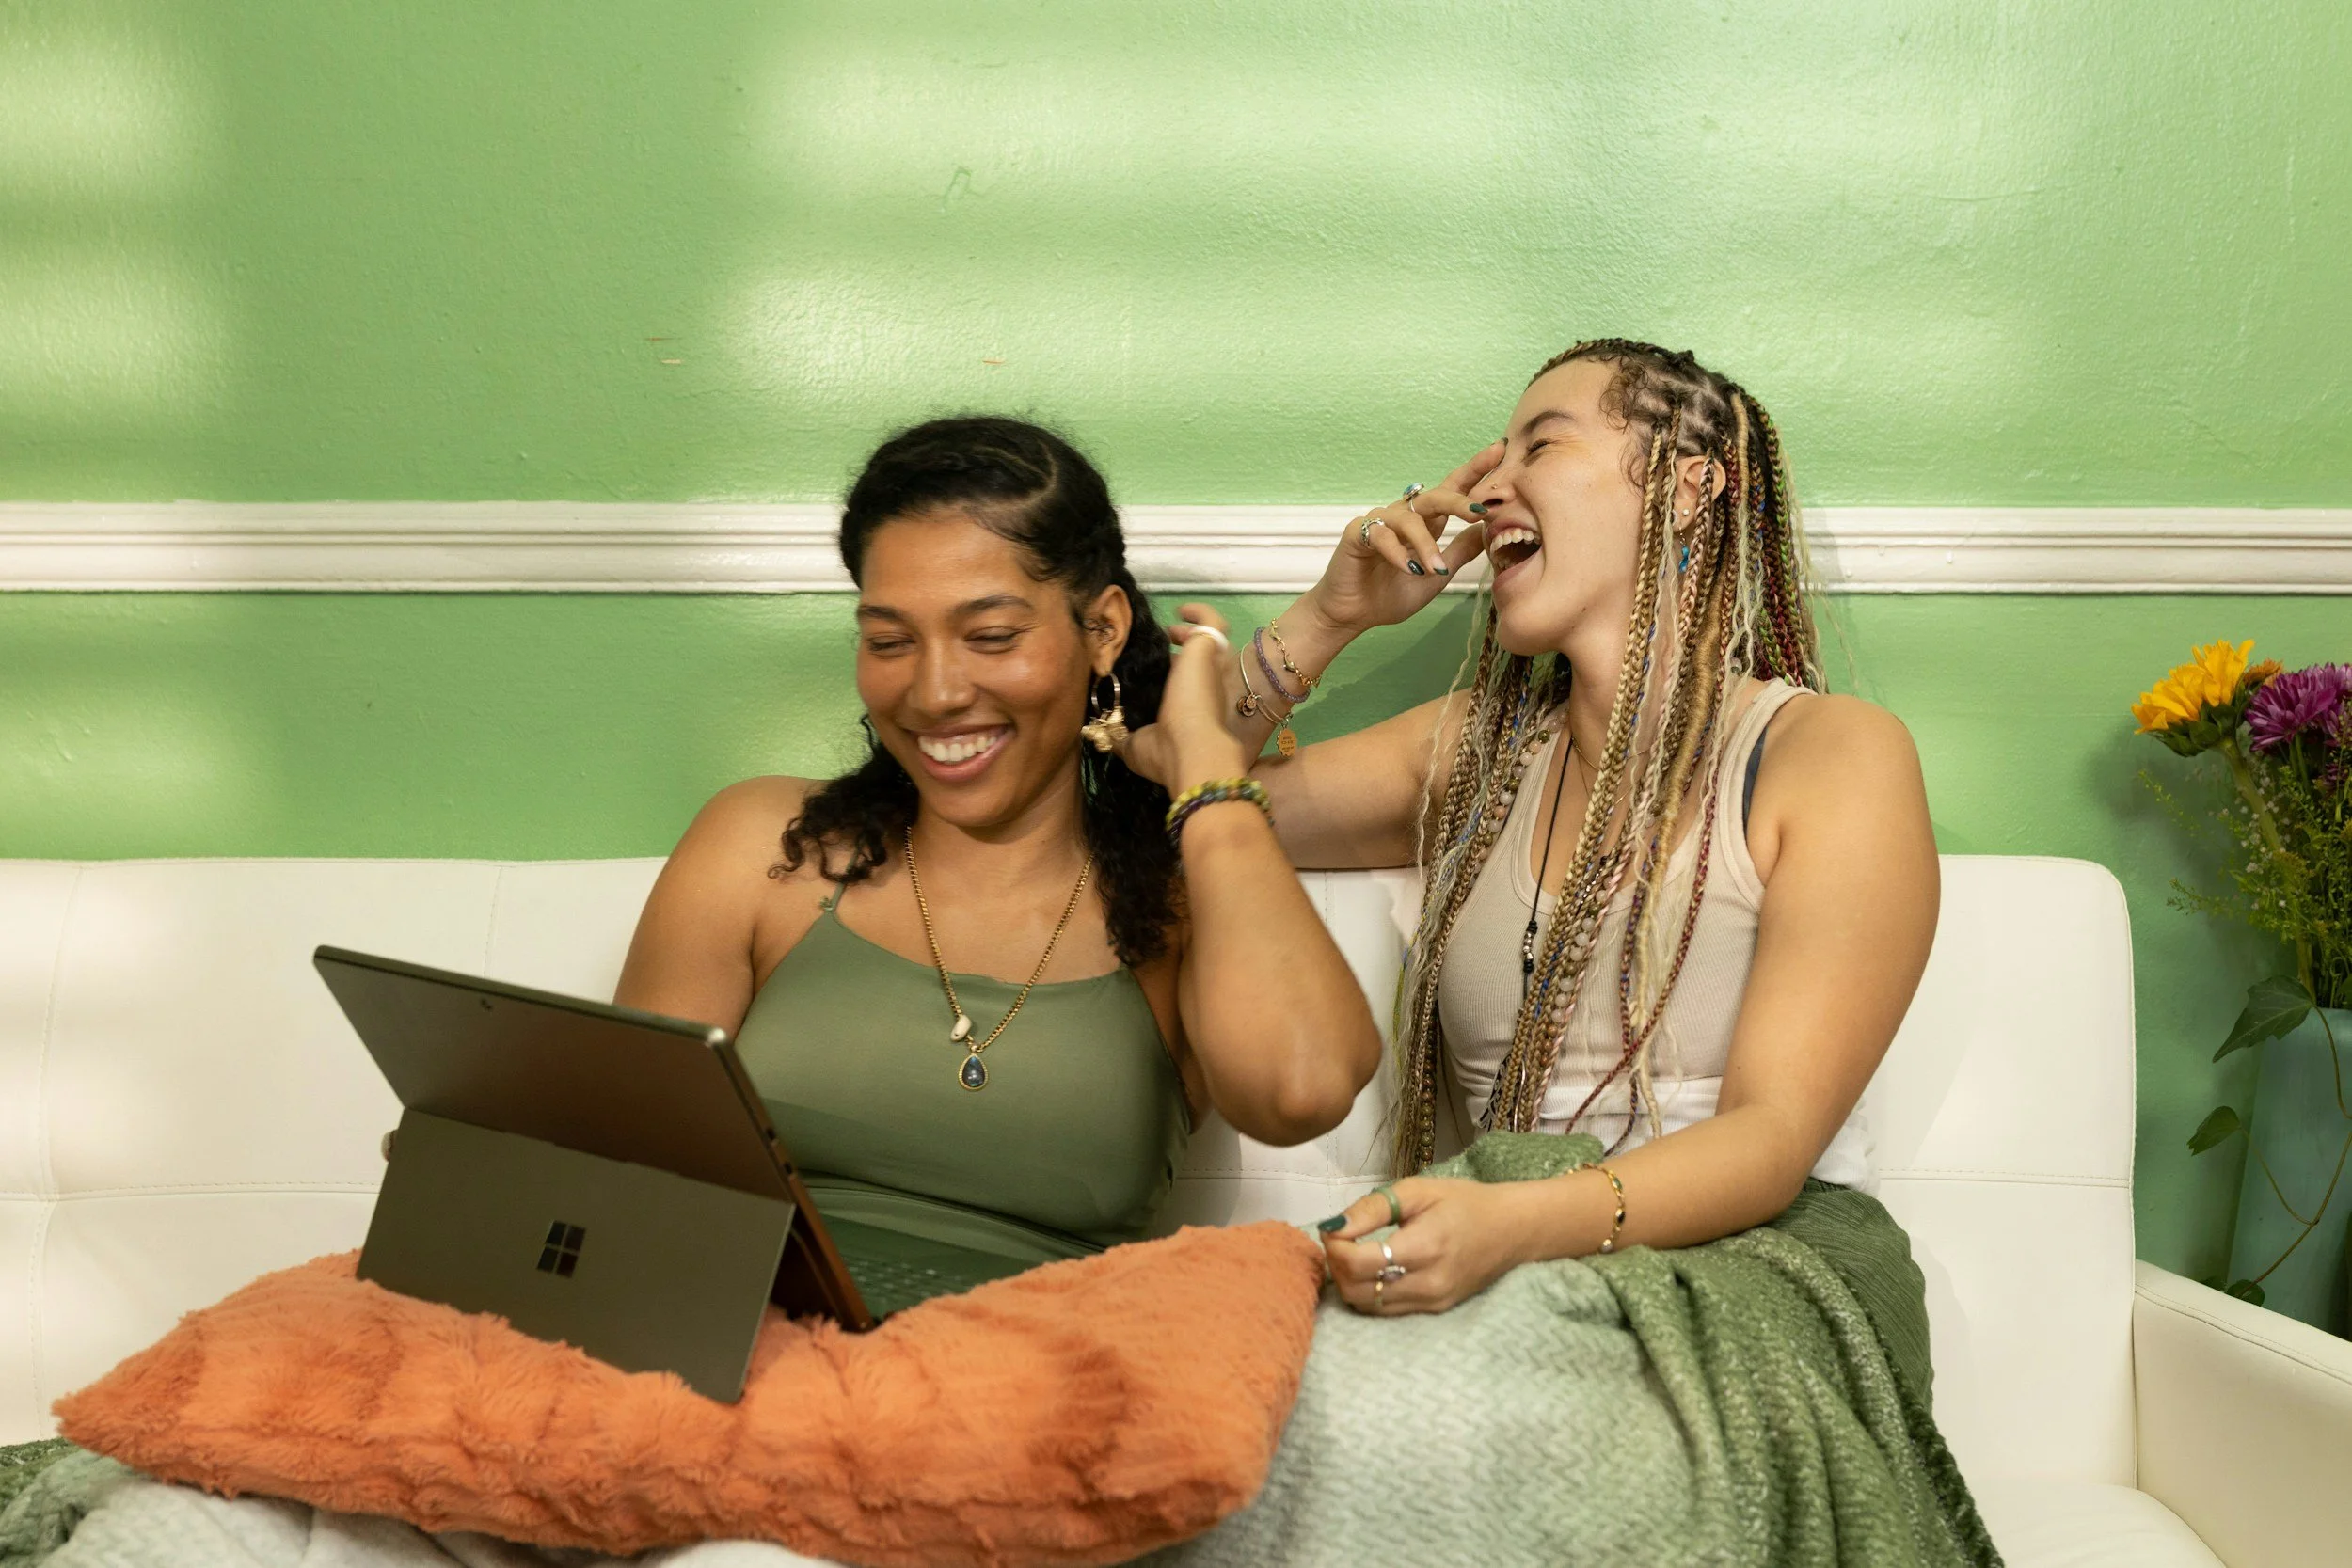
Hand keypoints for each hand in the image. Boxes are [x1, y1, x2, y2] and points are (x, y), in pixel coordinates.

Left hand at [1116, 604, 1250, 792]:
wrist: (1192, 751)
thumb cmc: (1166, 753)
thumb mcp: (1133, 746)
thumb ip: (1118, 736)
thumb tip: (1098, 731)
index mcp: (1190, 710)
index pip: (1185, 686)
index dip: (1173, 676)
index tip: (1155, 671)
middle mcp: (1205, 687)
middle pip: (1198, 662)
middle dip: (1183, 652)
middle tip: (1163, 646)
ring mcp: (1209, 667)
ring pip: (1211, 640)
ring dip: (1192, 632)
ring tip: (1171, 631)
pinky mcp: (1206, 648)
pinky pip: (1212, 622)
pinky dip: (1201, 612)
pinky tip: (1181, 609)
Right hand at [1301, 442, 1502, 638]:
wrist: (1353, 614)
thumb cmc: (1391, 594)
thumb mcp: (1437, 575)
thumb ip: (1460, 551)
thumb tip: (1488, 528)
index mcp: (1427, 522)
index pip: (1454, 490)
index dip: (1475, 471)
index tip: (1499, 450)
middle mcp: (1405, 515)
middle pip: (1436, 495)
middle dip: (1460, 501)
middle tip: (1480, 511)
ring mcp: (1380, 522)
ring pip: (1410, 519)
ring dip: (1427, 545)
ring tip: (1436, 569)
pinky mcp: (1358, 533)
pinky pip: (1381, 535)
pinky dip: (1398, 553)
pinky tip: (1409, 569)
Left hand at [1318, 1174, 1538, 1314]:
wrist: (1512, 1230)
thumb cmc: (1464, 1202)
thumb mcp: (1418, 1190)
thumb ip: (1372, 1208)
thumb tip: (1333, 1227)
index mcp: (1425, 1247)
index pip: (1359, 1264)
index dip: (1334, 1247)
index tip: (1333, 1229)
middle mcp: (1428, 1284)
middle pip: (1357, 1290)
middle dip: (1337, 1266)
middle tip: (1340, 1240)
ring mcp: (1431, 1302)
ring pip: (1367, 1305)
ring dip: (1349, 1281)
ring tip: (1355, 1253)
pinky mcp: (1434, 1310)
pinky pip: (1385, 1310)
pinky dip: (1369, 1291)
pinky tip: (1373, 1269)